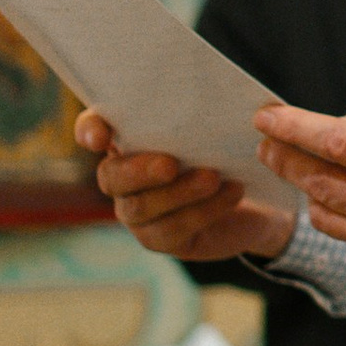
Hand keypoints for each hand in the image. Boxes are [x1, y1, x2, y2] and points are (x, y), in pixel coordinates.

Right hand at [77, 108, 294, 262]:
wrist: (256, 196)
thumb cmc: (230, 147)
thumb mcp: (222, 122)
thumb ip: (209, 109)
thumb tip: (238, 108)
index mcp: (128, 134)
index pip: (92, 127)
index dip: (89, 130)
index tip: (99, 139)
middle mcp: (123, 173)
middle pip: (110, 175)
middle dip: (138, 171)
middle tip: (170, 165)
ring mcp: (136, 209)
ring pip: (139, 207)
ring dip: (178, 192)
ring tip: (213, 177)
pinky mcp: (158, 237)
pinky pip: (169, 230)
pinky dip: (202, 211)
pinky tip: (231, 193)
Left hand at [252, 102, 345, 284]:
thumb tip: (334, 123)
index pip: (338, 144)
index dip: (295, 128)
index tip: (265, 116)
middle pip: (320, 181)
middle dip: (285, 158)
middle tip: (267, 143)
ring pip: (325, 214)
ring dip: (311, 189)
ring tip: (317, 172)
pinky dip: (341, 216)